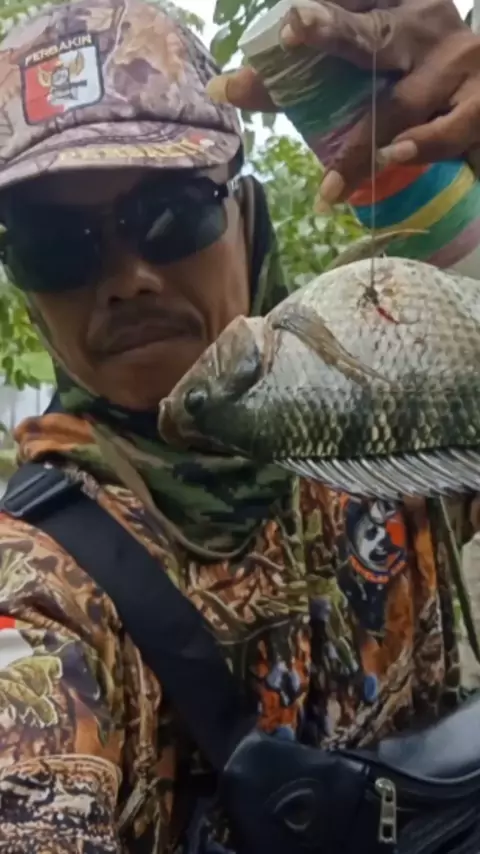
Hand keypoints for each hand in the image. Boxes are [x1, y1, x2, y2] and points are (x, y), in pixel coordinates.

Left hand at [206, 0, 479, 204]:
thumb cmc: (417, 73)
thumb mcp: (370, 61)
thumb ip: (307, 75)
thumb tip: (223, 90)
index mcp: (392, 3)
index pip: (345, 7)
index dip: (318, 15)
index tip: (287, 21)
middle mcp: (424, 21)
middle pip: (370, 37)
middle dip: (332, 34)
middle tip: (295, 31)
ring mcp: (457, 61)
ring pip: (402, 102)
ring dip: (364, 145)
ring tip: (334, 181)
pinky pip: (448, 129)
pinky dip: (422, 146)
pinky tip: (397, 158)